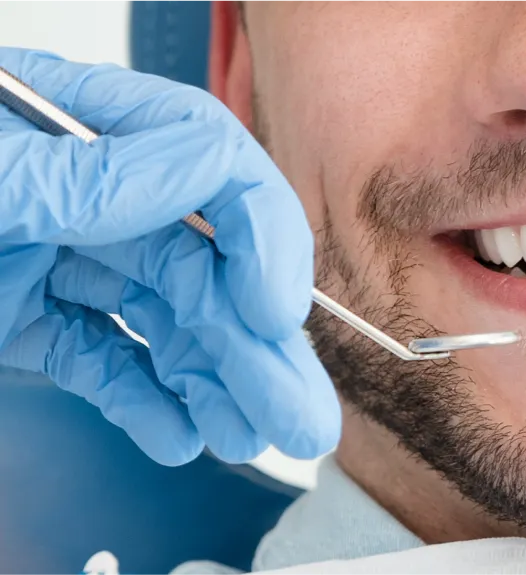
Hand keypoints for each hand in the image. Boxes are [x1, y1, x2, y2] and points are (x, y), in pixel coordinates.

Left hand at [0, 48, 337, 465]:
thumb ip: (86, 176)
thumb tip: (203, 168)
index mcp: (73, 124)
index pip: (210, 163)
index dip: (261, 237)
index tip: (277, 313)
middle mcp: (75, 189)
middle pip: (203, 262)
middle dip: (257, 346)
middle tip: (298, 411)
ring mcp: (49, 253)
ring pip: (165, 321)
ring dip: (217, 384)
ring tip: (255, 434)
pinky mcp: (19, 314)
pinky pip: (100, 358)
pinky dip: (141, 400)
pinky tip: (176, 430)